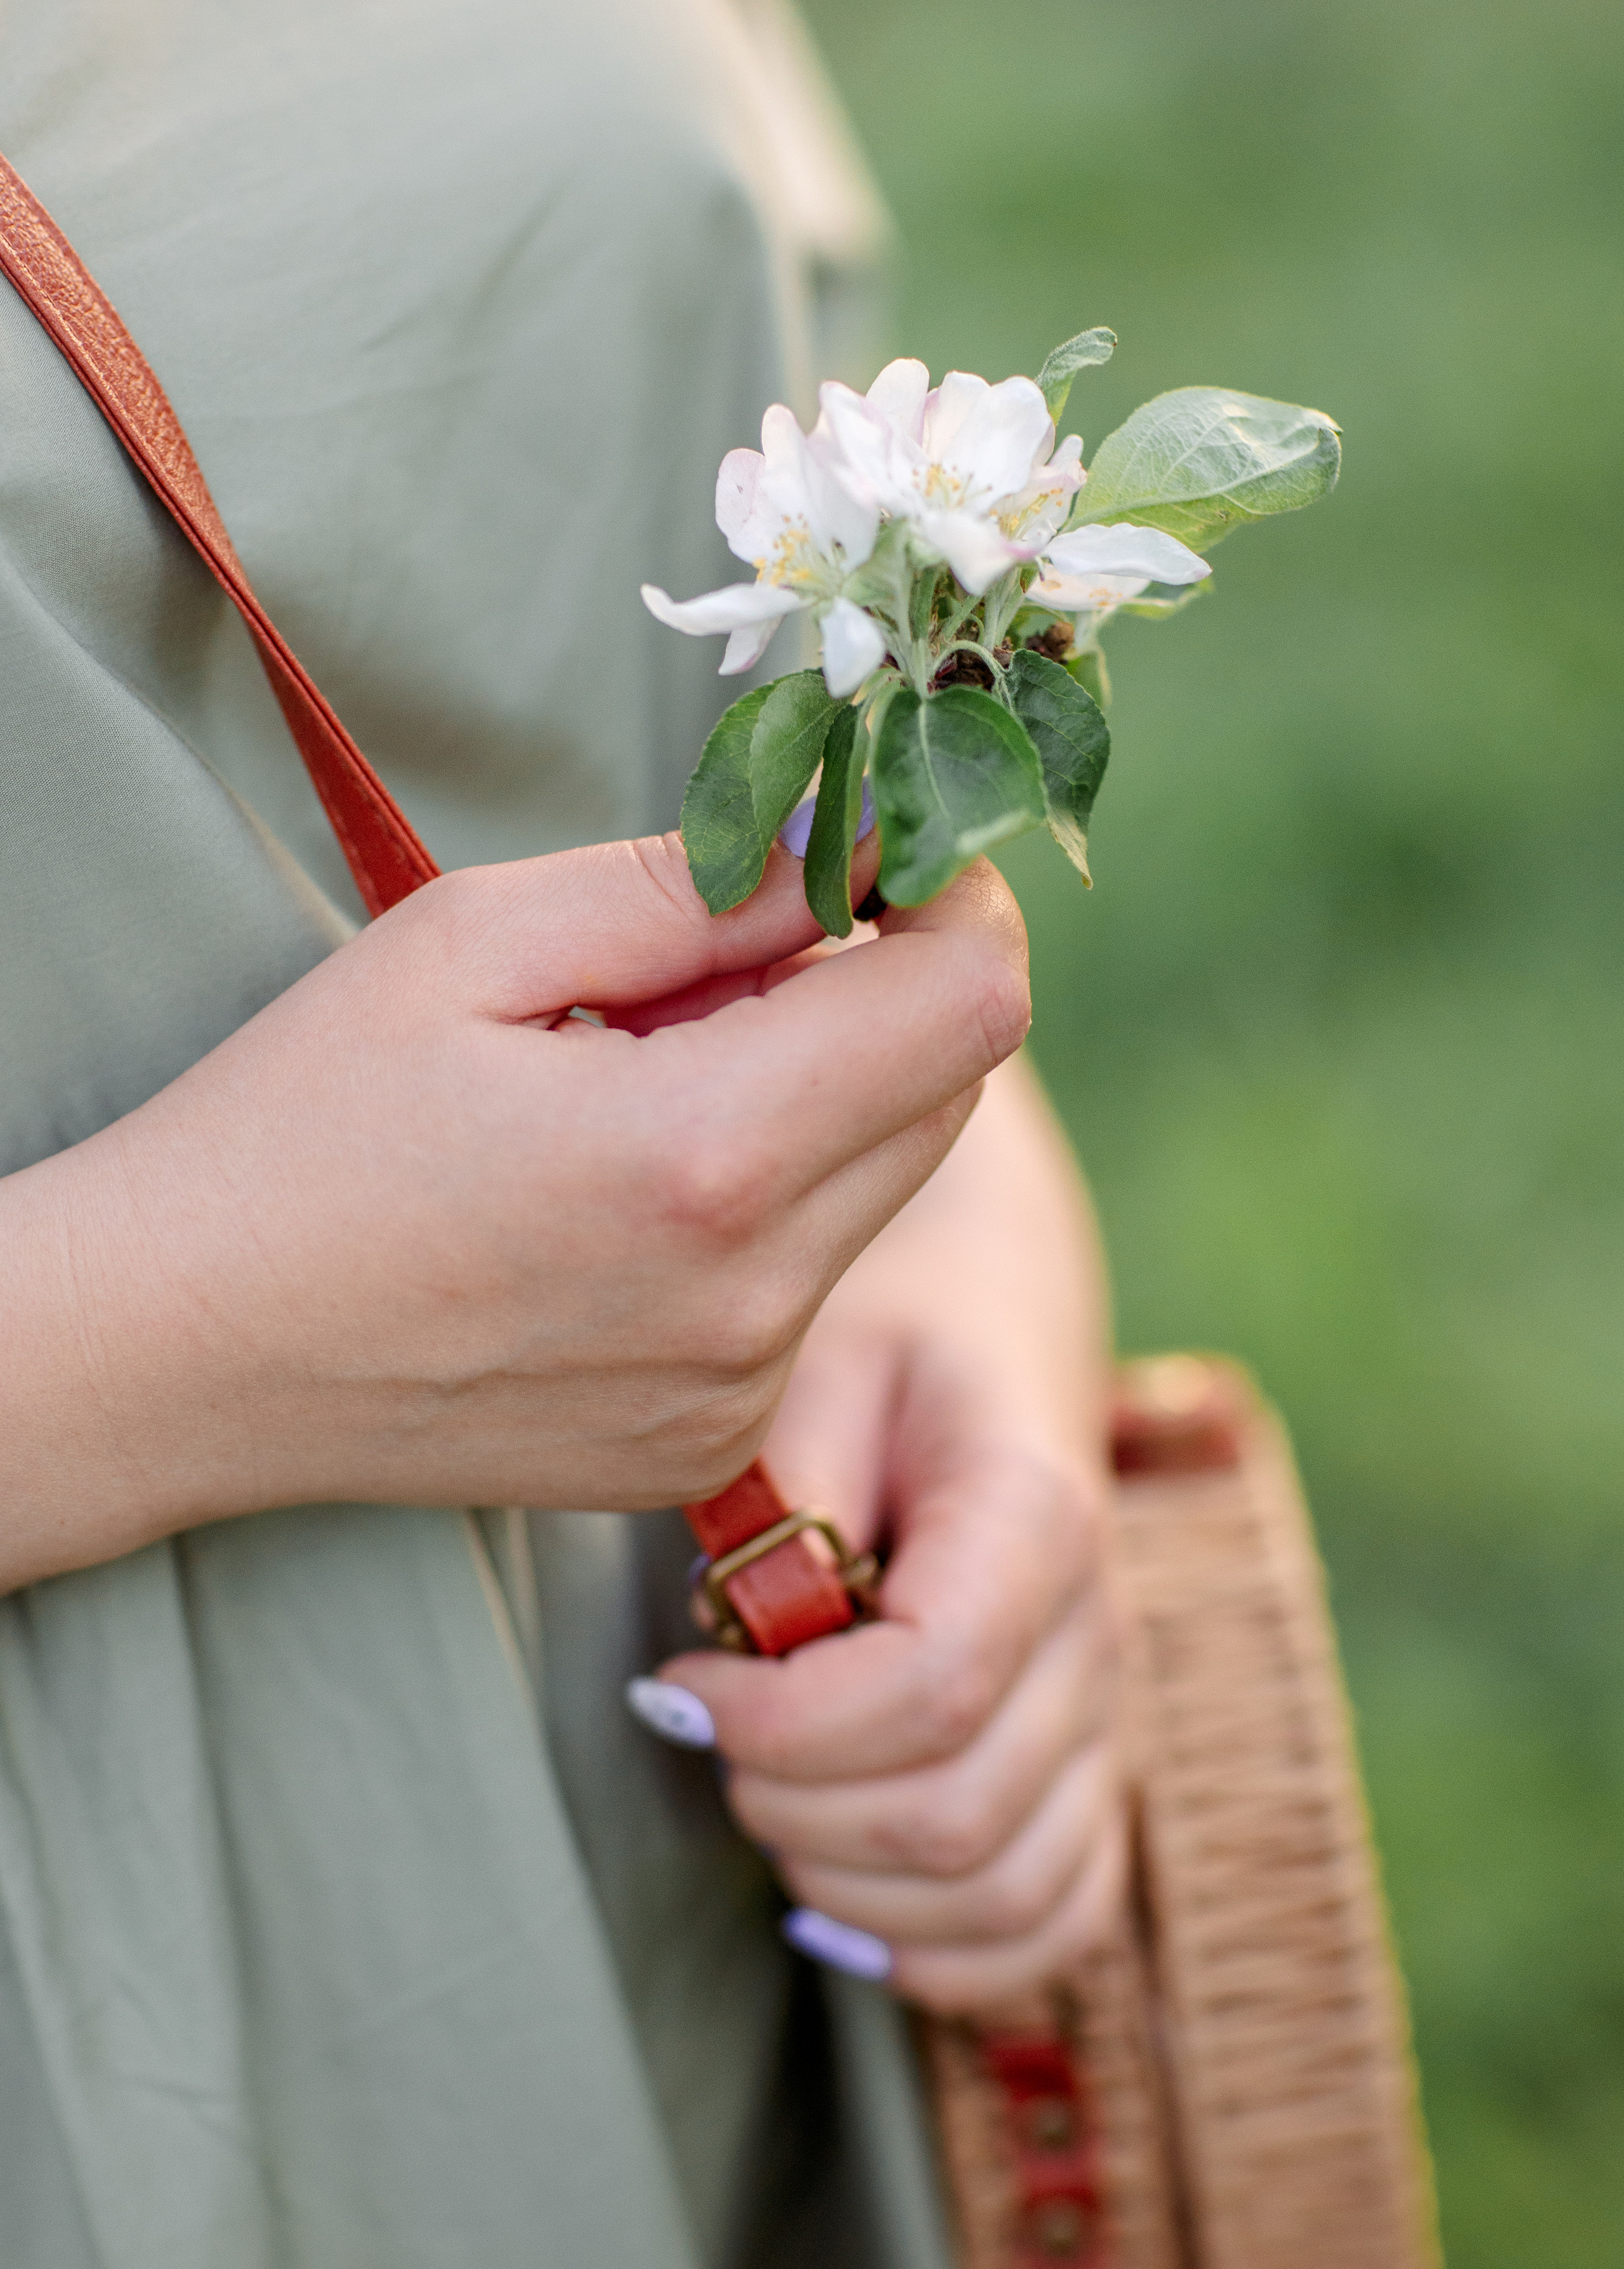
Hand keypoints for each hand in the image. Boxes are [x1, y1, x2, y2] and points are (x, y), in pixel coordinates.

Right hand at [0, 838, 1028, 1589]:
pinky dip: (763, 1216)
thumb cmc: (303, 1120)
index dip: (958, 906)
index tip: (887, 861)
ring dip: (819, 1108)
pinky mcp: (705, 1448)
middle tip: (731, 959)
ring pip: (878, 1195)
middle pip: (946, 1100)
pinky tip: (621, 1201)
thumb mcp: (477, 938)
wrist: (183, 1348)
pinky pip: (805, 1290)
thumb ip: (700, 886)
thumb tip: (853, 853)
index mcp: (705, 1154)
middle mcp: (753, 1299)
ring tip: (648, 1085)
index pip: (971, 1007)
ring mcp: (734, 1394)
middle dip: (882, 998)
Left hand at [655, 1057, 1124, 2011]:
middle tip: (708, 1724)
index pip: (933, 1688)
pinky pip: (1056, 1917)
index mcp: (1035, 1519)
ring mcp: (1110, 1711)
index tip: (676, 1678)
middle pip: (957, 1816)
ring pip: (1007, 1895)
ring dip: (850, 1884)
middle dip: (790, 1804)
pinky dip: (945, 1946)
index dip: (782, 1723)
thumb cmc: (887, 1332)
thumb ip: (784, 1497)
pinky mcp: (1093, 1766)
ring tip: (769, 1791)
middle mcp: (1099, 1631)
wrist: (992, 1311)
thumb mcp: (812, 1361)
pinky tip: (840, 1895)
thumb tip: (746, 1643)